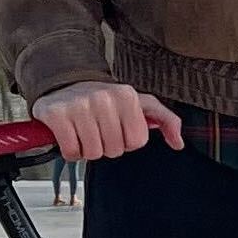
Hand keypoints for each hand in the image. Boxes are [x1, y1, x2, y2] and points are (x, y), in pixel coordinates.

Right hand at [32, 81, 183, 161]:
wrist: (67, 84)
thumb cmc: (105, 99)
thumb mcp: (138, 103)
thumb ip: (164, 119)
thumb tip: (179, 142)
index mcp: (127, 95)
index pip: (137, 141)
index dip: (127, 140)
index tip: (118, 127)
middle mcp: (104, 98)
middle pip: (115, 150)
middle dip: (107, 145)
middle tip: (100, 129)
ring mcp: (80, 105)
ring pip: (93, 153)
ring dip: (88, 148)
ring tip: (86, 130)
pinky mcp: (58, 115)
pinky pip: (71, 152)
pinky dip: (71, 150)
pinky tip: (72, 133)